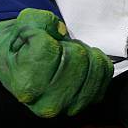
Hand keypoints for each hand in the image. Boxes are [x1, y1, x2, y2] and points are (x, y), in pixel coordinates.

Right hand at [0, 0, 113, 116]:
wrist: (25, 69)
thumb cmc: (22, 49)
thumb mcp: (22, 27)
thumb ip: (38, 22)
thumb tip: (61, 30)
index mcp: (26, 86)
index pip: (48, 48)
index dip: (45, 36)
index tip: (38, 41)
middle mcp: (49, 103)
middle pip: (77, 57)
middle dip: (68, 45)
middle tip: (57, 49)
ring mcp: (72, 105)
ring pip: (94, 64)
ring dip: (84, 52)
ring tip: (68, 56)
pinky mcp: (91, 99)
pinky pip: (105, 69)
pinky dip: (95, 59)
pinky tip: (80, 63)